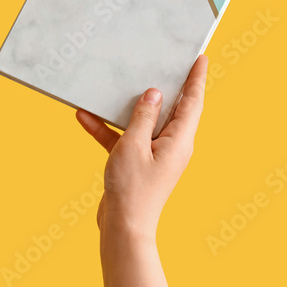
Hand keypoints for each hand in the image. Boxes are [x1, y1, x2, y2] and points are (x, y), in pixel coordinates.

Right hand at [76, 55, 207, 240]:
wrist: (123, 228)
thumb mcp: (133, 146)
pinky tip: (86, 117)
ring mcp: (154, 154)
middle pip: (171, 109)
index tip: (201, 58)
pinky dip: (108, 129)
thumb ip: (143, 117)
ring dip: (126, 107)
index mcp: (179, 141)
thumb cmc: (132, 190)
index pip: (193, 102)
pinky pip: (123, 138)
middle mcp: (171, 146)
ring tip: (118, 83)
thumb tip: (154, 94)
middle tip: (167, 61)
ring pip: (143, 122)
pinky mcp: (136, 163)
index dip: (196, 79)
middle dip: (167, 85)